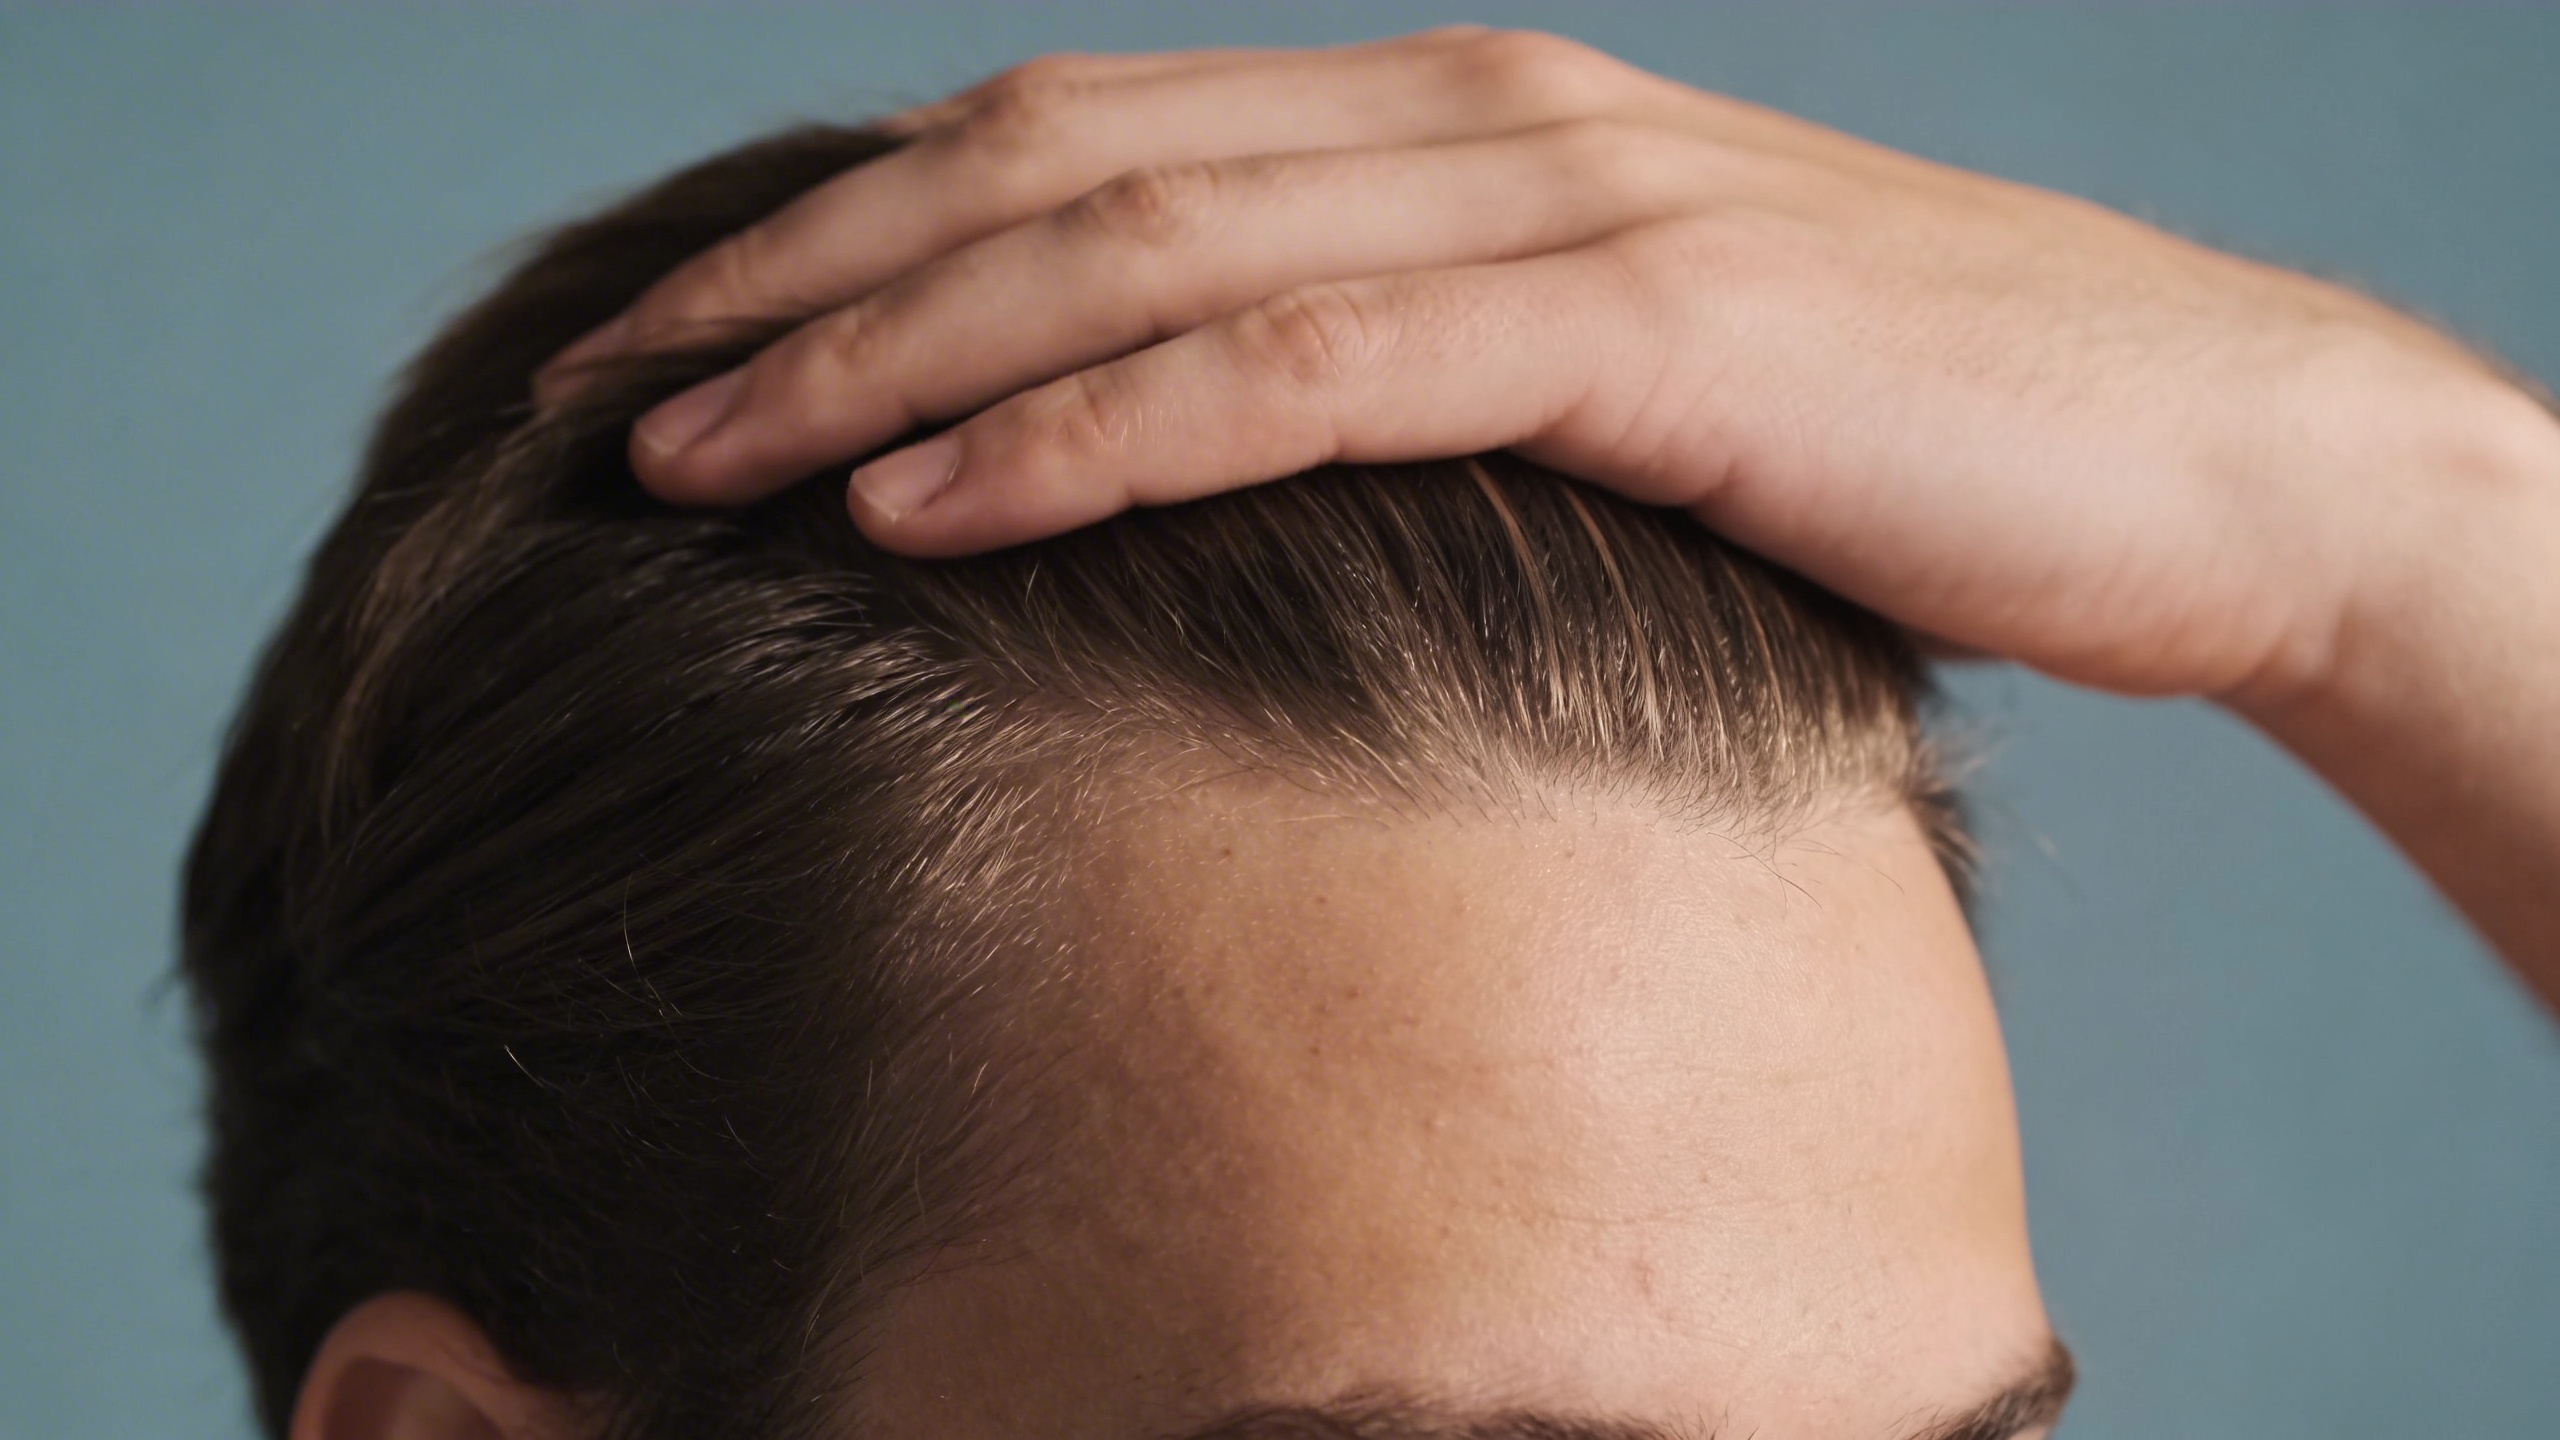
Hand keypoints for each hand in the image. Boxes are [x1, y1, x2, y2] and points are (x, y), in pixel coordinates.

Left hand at [537, 27, 2554, 710]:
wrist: (2197, 457)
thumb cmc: (1891, 448)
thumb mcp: (1606, 385)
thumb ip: (1410, 381)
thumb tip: (1212, 471)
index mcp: (1443, 121)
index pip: (1074, 147)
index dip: (848, 236)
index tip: (681, 353)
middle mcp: (1468, 118)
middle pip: (1050, 175)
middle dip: (802, 290)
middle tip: (611, 411)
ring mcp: (1553, 204)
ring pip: (1140, 258)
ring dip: (888, 364)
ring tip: (691, 470)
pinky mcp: (1640, 323)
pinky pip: (1299, 375)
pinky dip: (1092, 437)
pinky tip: (926, 512)